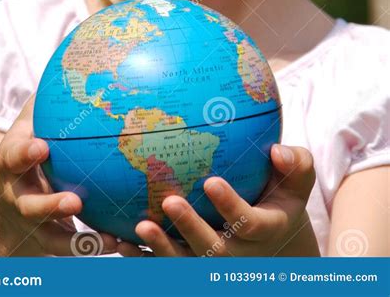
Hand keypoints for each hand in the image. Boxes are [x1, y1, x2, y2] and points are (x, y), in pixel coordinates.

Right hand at [0, 93, 117, 256]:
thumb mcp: (27, 126)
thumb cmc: (24, 154)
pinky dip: (97, 249)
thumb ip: (46, 99)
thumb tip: (77, 52)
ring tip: (109, 239)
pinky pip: (74, 252)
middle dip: (49, 205)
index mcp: (12, 164)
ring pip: (52, 239)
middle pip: (30, 207)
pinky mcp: (49, 246)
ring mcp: (33, 227)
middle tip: (75, 200)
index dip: (25, 154)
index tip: (41, 147)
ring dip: (78, 241)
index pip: (13, 157)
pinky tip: (126, 244)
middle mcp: (18, 198)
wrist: (1, 214)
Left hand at [117, 144, 319, 256]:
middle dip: (191, 228)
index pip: (249, 223)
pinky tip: (122, 244)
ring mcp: (213, 264)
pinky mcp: (191, 266)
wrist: (274, 240)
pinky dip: (143, 260)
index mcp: (265, 229)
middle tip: (170, 200)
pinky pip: (165, 268)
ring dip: (162, 249)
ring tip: (140, 227)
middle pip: (214, 249)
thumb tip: (278, 150)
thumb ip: (297, 164)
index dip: (231, 205)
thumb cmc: (280, 195)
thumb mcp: (297, 182)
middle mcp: (239, 253)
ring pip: (186, 264)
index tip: (212, 181)